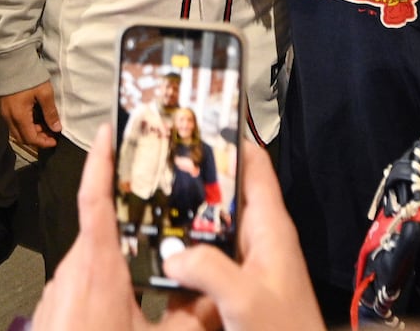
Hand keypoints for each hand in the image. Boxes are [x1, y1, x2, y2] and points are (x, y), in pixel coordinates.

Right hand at [0, 81, 60, 150]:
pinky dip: (25, 126)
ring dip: (31, 133)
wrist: (12, 61)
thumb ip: (50, 112)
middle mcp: (9, 118)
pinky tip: (34, 119)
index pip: (31, 138)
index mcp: (19, 116)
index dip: (43, 142)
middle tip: (50, 135)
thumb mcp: (44, 93)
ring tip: (44, 127)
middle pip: (22, 138)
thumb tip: (56, 128)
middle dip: (37, 140)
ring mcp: (4, 113)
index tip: (54, 141)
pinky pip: (14, 124)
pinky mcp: (4, 108)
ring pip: (17, 132)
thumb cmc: (30, 77)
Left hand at [29, 124, 215, 330]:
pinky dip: (104, 290)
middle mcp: (70, 275)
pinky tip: (127, 311)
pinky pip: (79, 292)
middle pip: (100, 233)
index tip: (109, 131)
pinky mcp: (50, 319)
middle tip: (157, 204)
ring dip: (118, 264)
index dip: (101, 161)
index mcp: (97, 269)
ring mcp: (55, 298)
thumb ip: (194, 315)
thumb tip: (217, 295)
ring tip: (151, 266)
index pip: (95, 200)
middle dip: (127, 220)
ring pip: (91, 266)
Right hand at [163, 140, 323, 330]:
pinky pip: (207, 259)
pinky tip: (159, 258)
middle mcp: (260, 238)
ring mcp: (248, 263)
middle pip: (225, 193)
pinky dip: (186, 254)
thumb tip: (173, 255)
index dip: (230, 139)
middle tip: (158, 161)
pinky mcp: (237, 286)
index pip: (254, 165)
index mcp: (271, 227)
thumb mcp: (245, 299)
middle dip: (194, 178)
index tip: (199, 120)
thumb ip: (209, 270)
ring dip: (186, 219)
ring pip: (212, 227)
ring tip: (149, 204)